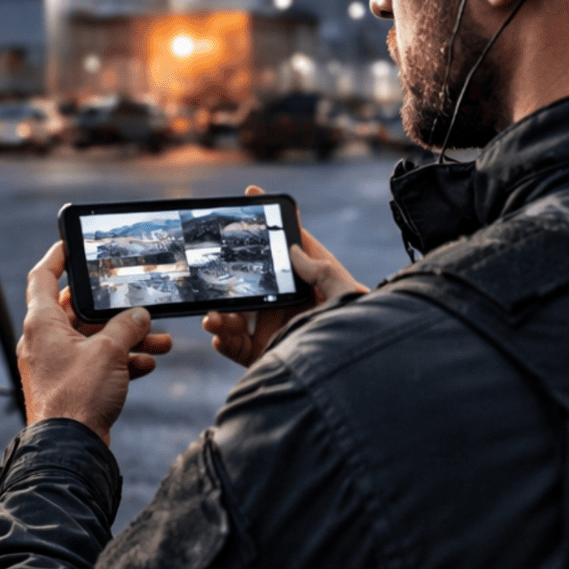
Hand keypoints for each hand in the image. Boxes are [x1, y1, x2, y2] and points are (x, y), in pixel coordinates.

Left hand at [18, 240, 173, 445]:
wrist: (70, 449)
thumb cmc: (78, 397)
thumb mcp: (109, 352)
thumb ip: (126, 326)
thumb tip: (139, 315)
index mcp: (42, 324)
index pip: (43, 278)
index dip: (58, 256)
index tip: (71, 243)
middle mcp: (44, 341)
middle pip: (79, 311)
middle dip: (115, 310)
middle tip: (139, 302)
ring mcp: (56, 365)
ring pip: (93, 340)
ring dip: (127, 338)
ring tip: (161, 340)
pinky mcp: (69, 386)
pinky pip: (96, 364)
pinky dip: (121, 361)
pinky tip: (147, 363)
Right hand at [201, 185, 366, 367]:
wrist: (351, 376)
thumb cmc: (358, 329)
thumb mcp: (344, 293)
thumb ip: (319, 269)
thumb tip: (293, 247)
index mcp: (309, 282)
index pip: (288, 244)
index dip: (271, 220)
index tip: (252, 193)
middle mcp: (288, 304)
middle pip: (250, 281)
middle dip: (226, 276)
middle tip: (210, 271)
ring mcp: (274, 330)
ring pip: (235, 314)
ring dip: (218, 313)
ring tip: (213, 317)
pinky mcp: (264, 356)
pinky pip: (234, 346)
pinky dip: (222, 340)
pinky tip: (219, 336)